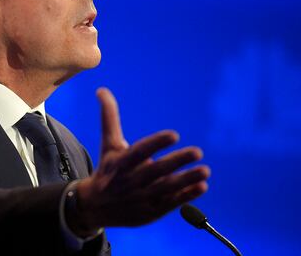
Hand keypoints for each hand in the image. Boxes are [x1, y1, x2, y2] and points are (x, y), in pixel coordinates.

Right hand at [70, 87, 209, 232]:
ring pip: (166, 188)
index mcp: (121, 163)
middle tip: (198, 151)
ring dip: (186, 180)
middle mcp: (131, 181)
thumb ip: (109, 118)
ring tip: (205, 171)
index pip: (140, 152)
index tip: (174, 135)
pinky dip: (186, 197)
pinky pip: (171, 203)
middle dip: (177, 162)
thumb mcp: (108, 145)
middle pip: (156, 171)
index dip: (156, 143)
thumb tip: (101, 89)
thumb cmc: (108, 169)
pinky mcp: (151, 211)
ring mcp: (142, 198)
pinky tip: (201, 186)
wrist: (96, 207)